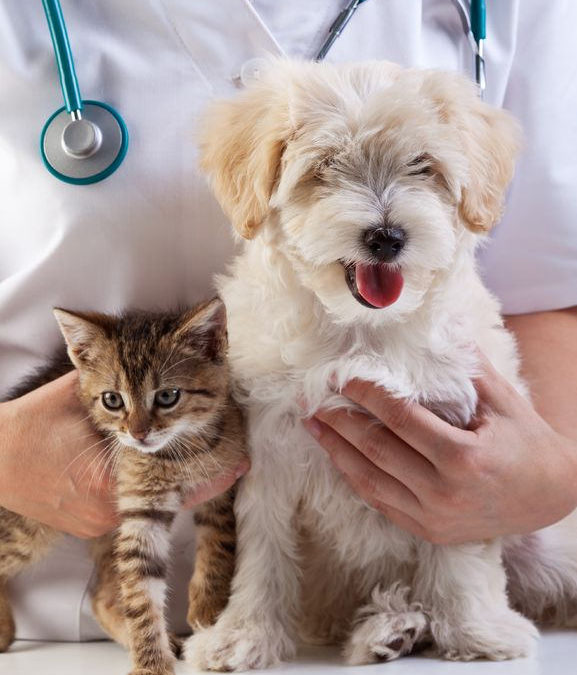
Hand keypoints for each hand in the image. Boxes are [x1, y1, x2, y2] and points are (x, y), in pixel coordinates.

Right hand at [0, 371, 249, 536]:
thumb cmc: (32, 425)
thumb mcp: (79, 393)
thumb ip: (115, 370)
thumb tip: (144, 342)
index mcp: (109, 473)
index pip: (176, 476)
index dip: (213, 469)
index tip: (242, 461)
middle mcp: (108, 505)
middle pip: (170, 491)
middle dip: (199, 472)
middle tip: (234, 462)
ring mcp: (99, 521)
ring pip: (152, 497)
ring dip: (171, 478)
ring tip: (198, 464)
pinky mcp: (93, 526)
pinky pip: (131, 504)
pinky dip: (145, 486)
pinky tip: (153, 472)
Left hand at [302, 354, 576, 543]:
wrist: (551, 498)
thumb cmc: (528, 444)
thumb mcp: (503, 401)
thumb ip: (467, 367)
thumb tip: (439, 327)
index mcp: (461, 457)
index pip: (398, 419)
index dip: (366, 396)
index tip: (342, 378)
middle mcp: (442, 492)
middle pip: (375, 450)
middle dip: (339, 422)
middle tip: (313, 400)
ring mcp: (432, 517)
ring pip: (369, 481)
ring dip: (336, 452)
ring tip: (314, 427)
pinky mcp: (428, 531)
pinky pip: (380, 503)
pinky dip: (355, 478)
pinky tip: (339, 457)